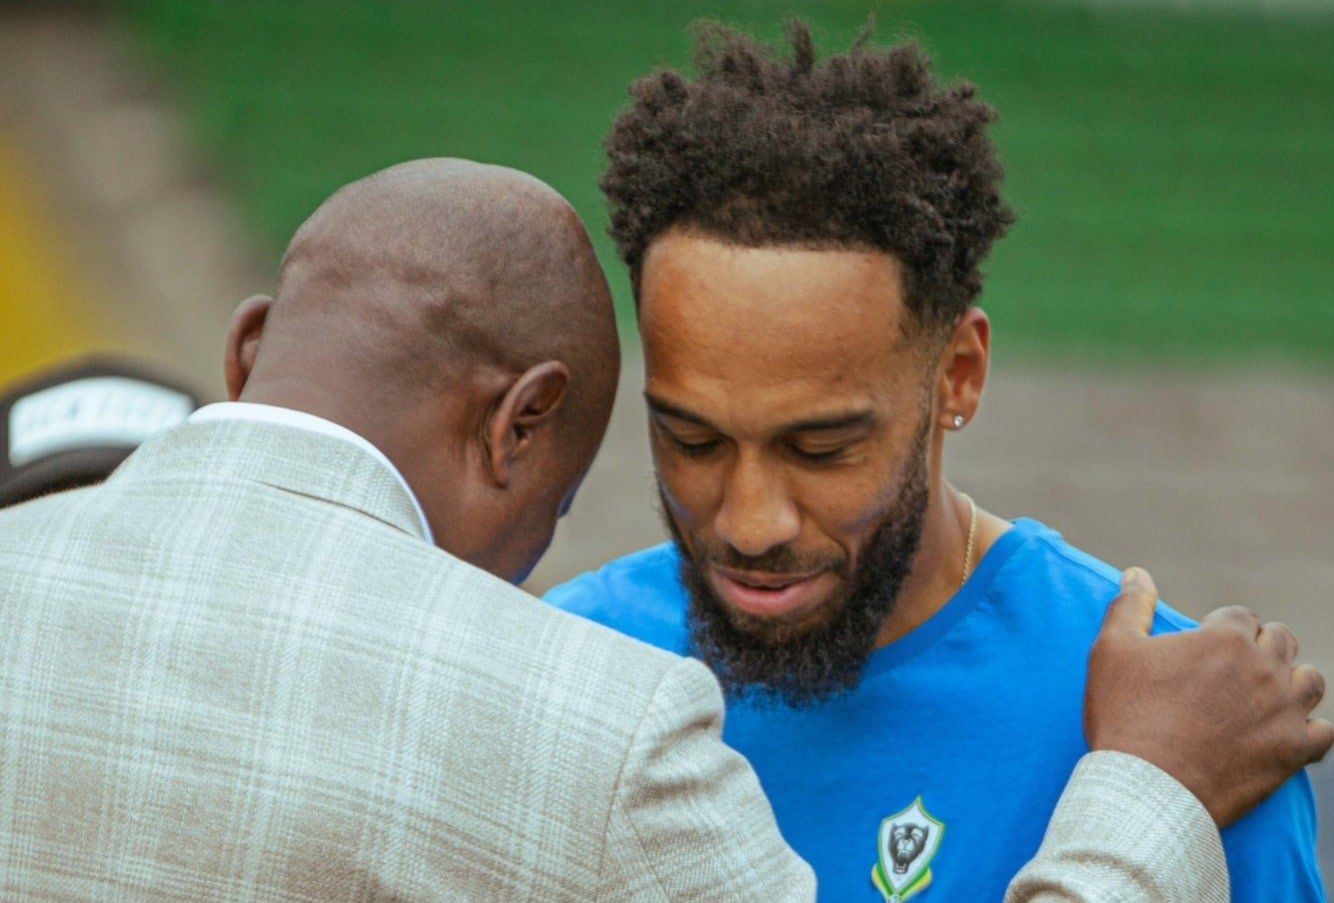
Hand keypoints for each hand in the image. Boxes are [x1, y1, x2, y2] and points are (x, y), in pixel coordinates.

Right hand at [1085, 566, 1333, 825]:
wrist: (1148, 788)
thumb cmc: (1125, 715)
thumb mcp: (1111, 651)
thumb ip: (1129, 606)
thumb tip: (1137, 573)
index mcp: (1225, 638)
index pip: (1240, 616)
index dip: (1220, 628)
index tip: (1203, 645)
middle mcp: (1265, 668)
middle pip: (1281, 640)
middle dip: (1259, 647)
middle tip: (1229, 670)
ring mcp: (1284, 711)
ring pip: (1309, 681)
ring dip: (1289, 682)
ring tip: (1262, 696)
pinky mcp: (1293, 751)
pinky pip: (1324, 732)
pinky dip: (1307, 729)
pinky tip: (1282, 733)